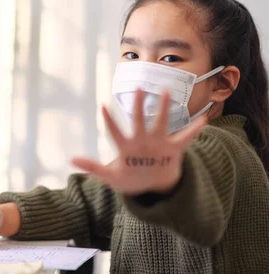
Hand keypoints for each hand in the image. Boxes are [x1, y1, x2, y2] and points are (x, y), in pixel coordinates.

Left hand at [72, 89, 206, 195]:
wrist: (152, 184)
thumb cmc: (129, 178)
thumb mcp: (110, 176)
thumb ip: (93, 167)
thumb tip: (71, 160)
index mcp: (125, 147)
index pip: (114, 132)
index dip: (109, 121)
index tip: (103, 106)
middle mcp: (141, 141)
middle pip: (139, 121)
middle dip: (138, 106)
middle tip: (137, 89)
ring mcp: (158, 144)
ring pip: (161, 123)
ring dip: (164, 109)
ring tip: (165, 92)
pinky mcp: (172, 150)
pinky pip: (185, 139)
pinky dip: (193, 131)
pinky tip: (202, 121)